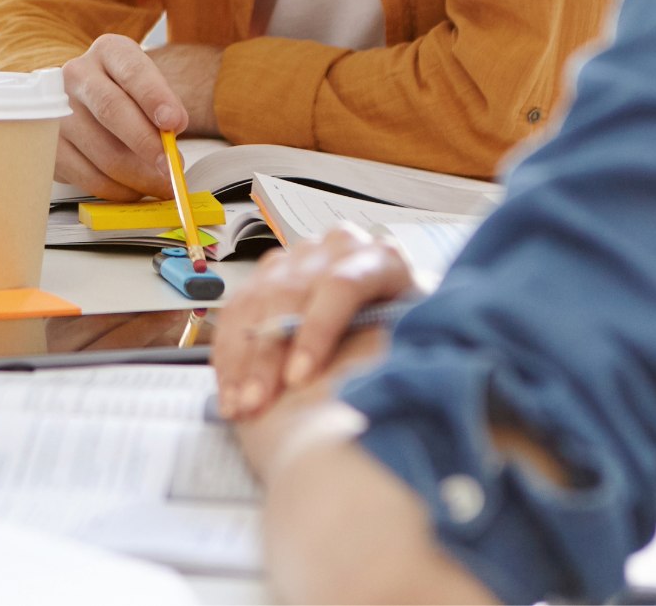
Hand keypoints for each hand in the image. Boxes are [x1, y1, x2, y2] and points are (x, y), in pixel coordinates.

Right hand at [56, 35, 217, 198]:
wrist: (83, 104)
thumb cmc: (125, 95)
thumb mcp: (146, 88)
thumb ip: (163, 106)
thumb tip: (173, 135)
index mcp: (109, 52)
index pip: (132, 70)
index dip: (154, 96)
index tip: (174, 122)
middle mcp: (77, 74)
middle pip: (111, 109)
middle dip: (146, 142)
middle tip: (171, 168)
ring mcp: (57, 110)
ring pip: (102, 150)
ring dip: (138, 176)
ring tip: (161, 185)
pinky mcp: (50, 146)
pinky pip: (87, 175)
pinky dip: (117, 189)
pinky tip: (134, 189)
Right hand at [214, 225, 413, 419]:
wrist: (400, 318)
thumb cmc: (415, 333)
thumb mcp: (426, 335)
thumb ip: (411, 344)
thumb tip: (390, 374)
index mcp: (379, 258)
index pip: (341, 285)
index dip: (317, 332)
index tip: (300, 379)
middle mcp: (333, 250)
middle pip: (290, 294)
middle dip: (269, 354)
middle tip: (259, 402)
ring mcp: (297, 261)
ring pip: (257, 302)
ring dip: (243, 358)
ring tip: (239, 405)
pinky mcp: (268, 278)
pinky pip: (237, 312)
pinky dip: (229, 354)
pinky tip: (230, 390)